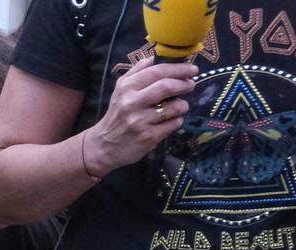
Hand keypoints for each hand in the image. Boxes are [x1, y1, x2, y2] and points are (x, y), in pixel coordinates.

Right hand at [84, 57, 196, 175]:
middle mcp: (132, 103)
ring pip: (174, 107)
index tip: (191, 69)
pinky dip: (176, 120)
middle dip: (184, 84)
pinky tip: (169, 121)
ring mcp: (140, 121)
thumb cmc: (117, 114)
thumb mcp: (121, 90)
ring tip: (179, 106)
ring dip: (182, 105)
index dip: (178, 69)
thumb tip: (156, 56)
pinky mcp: (148, 137)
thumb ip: (138, 71)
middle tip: (191, 85)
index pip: (157, 71)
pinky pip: (174, 124)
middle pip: (167, 86)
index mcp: (126, 87)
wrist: (104, 146)